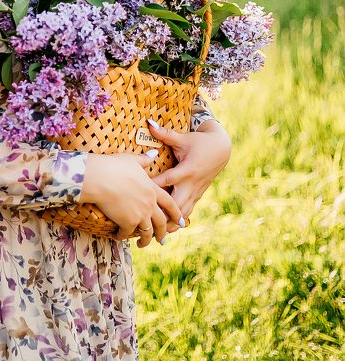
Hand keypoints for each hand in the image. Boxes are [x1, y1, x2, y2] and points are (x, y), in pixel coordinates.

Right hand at [80, 150, 183, 246]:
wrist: (100, 178)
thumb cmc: (113, 166)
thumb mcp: (131, 160)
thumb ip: (144, 160)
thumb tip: (154, 153)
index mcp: (152, 189)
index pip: (169, 203)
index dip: (176, 213)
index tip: (181, 222)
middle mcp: (149, 203)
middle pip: (161, 222)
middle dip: (163, 232)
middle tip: (162, 240)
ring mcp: (140, 214)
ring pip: (147, 232)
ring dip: (145, 240)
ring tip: (142, 244)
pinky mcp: (127, 222)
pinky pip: (127, 233)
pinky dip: (123, 236)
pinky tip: (118, 236)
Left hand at [146, 117, 231, 231]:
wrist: (221, 150)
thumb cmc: (199, 143)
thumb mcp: (183, 138)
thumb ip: (165, 134)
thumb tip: (149, 123)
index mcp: (187, 170)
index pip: (167, 181)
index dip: (154, 188)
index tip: (139, 196)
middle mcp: (191, 185)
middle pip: (176, 205)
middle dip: (163, 216)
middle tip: (146, 227)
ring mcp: (195, 192)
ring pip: (183, 213)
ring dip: (170, 224)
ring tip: (154, 237)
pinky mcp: (197, 196)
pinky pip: (187, 212)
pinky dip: (177, 222)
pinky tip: (166, 233)